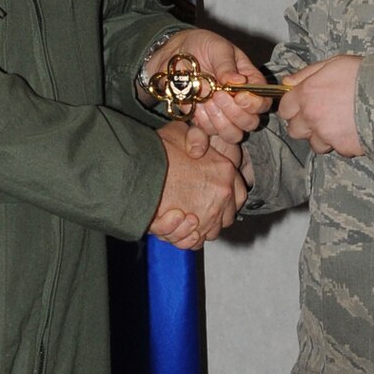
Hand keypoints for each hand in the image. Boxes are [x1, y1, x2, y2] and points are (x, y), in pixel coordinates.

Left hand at [140, 28, 270, 143]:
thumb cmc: (200, 46)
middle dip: (235, 114)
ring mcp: (222, 114)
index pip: (263, 101)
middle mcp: (239, 102)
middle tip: (217, 96)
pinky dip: (202, 128)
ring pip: (232, 134)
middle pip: (250, 123)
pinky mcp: (204, 121)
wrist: (173, 54)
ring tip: (205, 102)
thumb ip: (226, 64)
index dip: (254, 104)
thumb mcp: (216, 47)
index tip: (238, 96)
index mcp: (249, 82)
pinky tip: (195, 109)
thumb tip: (237, 81)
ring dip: (219, 122)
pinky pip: (208, 135)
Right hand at [149, 120, 246, 248]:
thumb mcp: (179, 131)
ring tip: (181, 217)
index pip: (239, 193)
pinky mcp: (190, 231)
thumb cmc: (156, 150)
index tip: (212, 196)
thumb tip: (199, 150)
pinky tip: (175, 223)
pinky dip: (186, 238)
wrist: (135, 168)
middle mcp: (222, 195)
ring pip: (210, 231)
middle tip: (194, 208)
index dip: (227, 197)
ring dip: (198, 227)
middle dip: (213, 215)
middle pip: (226, 216)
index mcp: (225, 171)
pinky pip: (194, 242)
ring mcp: (208, 215)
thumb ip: (196, 137)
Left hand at [279, 54, 364, 155]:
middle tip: (321, 117)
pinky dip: (342, 143)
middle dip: (305, 125)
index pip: (284, 109)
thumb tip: (287, 82)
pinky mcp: (342, 147)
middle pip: (295, 130)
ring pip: (314, 144)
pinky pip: (336, 149)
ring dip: (323, 137)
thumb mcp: (334, 63)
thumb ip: (307, 73)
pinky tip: (353, 131)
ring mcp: (326, 134)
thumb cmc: (364, 74)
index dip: (292, 108)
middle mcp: (312, 116)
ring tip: (339, 126)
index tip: (302, 106)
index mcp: (307, 93)